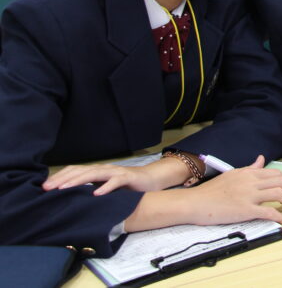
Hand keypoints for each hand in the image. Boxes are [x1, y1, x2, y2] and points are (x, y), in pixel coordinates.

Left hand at [43, 155, 190, 194]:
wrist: (150, 180)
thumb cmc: (125, 186)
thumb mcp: (103, 188)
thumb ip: (89, 190)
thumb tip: (67, 199)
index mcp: (96, 171)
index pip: (74, 171)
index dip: (59, 177)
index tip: (44, 188)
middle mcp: (103, 169)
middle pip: (80, 171)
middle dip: (63, 179)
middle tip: (48, 188)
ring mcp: (115, 172)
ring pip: (94, 174)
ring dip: (78, 181)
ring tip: (64, 189)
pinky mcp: (127, 177)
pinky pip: (115, 181)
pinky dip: (106, 187)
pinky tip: (96, 194)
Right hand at [124, 156, 281, 230]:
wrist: (194, 202)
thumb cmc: (212, 191)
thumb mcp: (233, 174)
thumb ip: (249, 168)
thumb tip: (261, 159)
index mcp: (249, 173)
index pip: (276, 174)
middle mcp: (251, 181)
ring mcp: (249, 195)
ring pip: (279, 194)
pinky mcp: (245, 210)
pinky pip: (268, 211)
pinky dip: (279, 215)